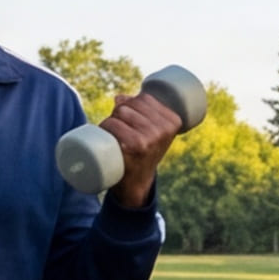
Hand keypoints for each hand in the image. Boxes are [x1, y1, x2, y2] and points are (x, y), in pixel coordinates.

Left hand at [103, 80, 189, 200]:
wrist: (137, 182)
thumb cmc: (141, 151)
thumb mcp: (151, 130)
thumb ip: (140, 109)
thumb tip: (118, 98)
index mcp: (173, 121)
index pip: (144, 98)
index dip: (131, 105)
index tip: (132, 123)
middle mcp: (164, 129)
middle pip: (131, 104)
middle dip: (120, 113)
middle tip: (121, 132)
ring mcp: (150, 138)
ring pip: (120, 111)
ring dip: (110, 121)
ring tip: (115, 136)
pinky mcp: (135, 146)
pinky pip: (113, 124)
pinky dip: (105, 128)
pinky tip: (109, 139)